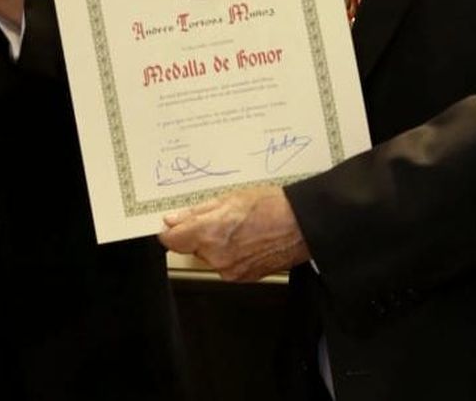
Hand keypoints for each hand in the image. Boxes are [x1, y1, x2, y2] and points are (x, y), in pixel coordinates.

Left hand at [159, 185, 309, 281]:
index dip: (172, 231)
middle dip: (199, 235)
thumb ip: (197, 212)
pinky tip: (248, 240)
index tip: (176, 225)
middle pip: (191, 248)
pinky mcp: (243, 278)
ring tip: (240, 228)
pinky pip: (226, 265)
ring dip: (216, 245)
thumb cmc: (273, 206)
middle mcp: (216, 257)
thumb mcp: (230, 198)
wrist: (304, 225)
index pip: (171, 241)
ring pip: (210, 257)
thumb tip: (173, 220)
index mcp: (209, 234)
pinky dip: (231, 254)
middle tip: (221, 218)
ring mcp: (230, 270)